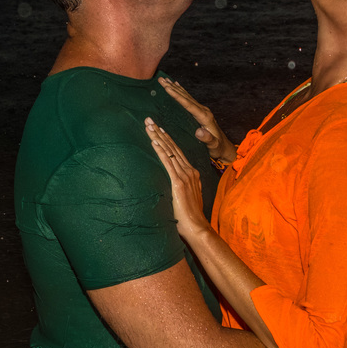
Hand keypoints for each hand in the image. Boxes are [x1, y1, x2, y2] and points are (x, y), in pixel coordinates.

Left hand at [145, 118, 210, 238]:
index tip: (159, 129)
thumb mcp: (187, 198)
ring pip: (169, 152)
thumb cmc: (190, 217)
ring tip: (149, 125)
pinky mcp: (178, 183)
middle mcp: (189, 171)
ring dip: (158, 137)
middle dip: (160, 132)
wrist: (197, 227)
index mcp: (192, 174)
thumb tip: (174, 188)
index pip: (177, 152)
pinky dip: (161, 151)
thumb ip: (182, 189)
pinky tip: (154, 142)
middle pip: (173, 147)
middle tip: (149, 119)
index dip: (167, 139)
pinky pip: (168, 163)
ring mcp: (185, 176)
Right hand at [159, 77, 237, 163]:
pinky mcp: (200, 113)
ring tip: (165, 80)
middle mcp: (203, 111)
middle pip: (185, 97)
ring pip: (186, 96)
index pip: (188, 104)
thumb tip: (199, 132)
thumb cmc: (218, 148)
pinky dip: (181, 92)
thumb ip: (207, 139)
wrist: (224, 147)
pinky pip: (188, 100)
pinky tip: (176, 86)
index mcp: (204, 117)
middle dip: (172, 88)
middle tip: (161, 80)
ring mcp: (202, 111)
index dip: (177, 96)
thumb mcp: (213, 145)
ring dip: (175, 88)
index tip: (168, 88)